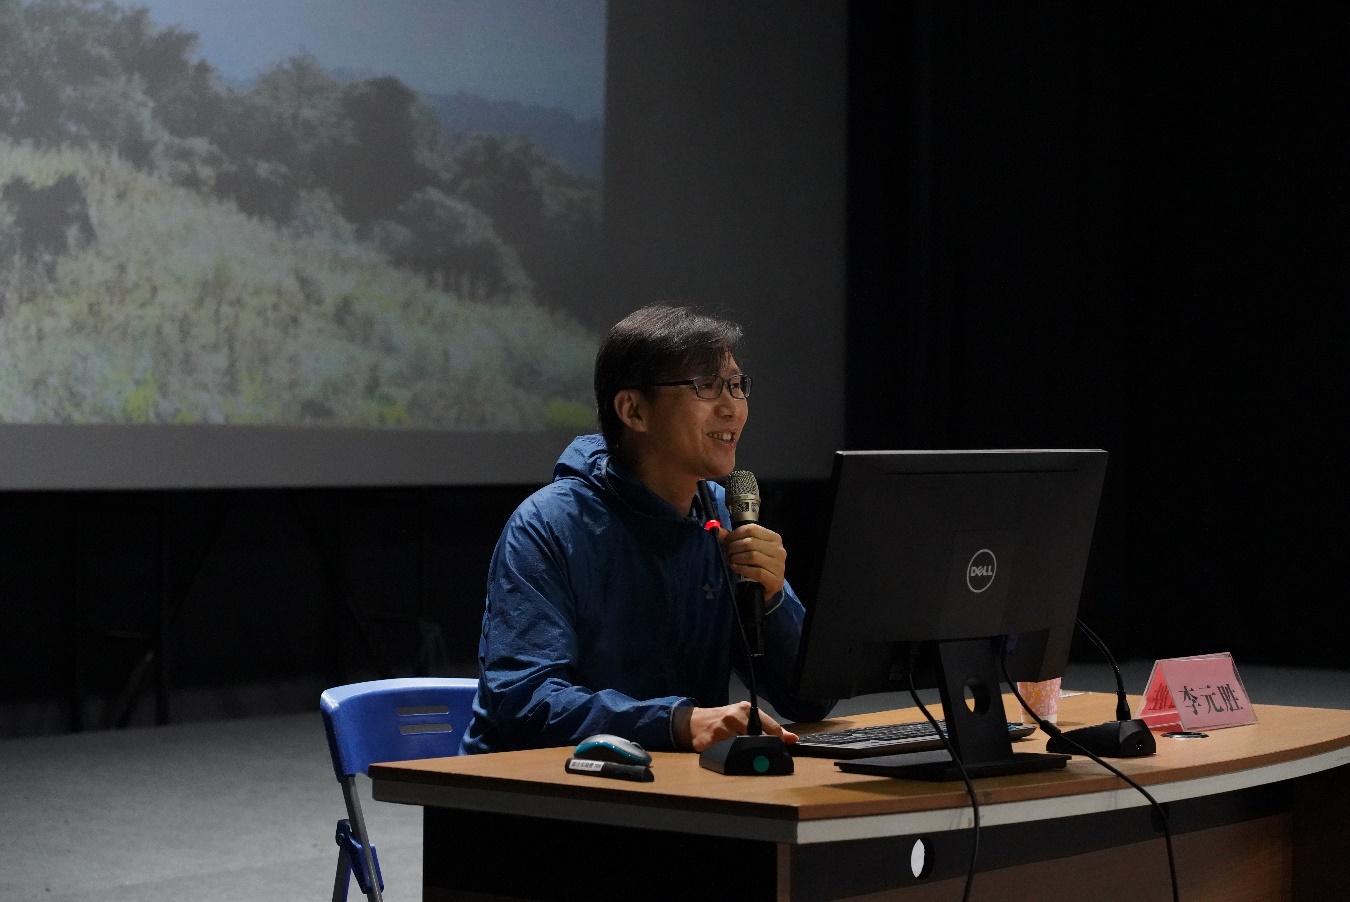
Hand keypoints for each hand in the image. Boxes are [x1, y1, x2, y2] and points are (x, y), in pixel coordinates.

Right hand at [677, 701, 798, 751]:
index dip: (779, 741)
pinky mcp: (711, 741)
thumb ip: (769, 728)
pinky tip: (731, 757)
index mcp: (746, 709)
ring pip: (744, 748)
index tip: (782, 749)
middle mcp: (734, 716)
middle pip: (759, 739)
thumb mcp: (747, 718)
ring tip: (745, 756)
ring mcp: (722, 729)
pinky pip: (728, 755)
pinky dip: (732, 758)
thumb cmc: (725, 721)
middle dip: (762, 749)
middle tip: (763, 757)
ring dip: (747, 755)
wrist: (696, 722)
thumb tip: (794, 739)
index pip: (771, 728)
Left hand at [719, 523, 785, 599]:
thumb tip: (719, 531)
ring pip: (753, 556)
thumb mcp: (751, 549)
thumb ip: (736, 539)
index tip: (727, 541)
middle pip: (750, 542)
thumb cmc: (760, 564)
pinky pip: (756, 572)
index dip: (736, 534)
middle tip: (728, 552)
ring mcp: (779, 565)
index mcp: (774, 538)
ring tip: (731, 560)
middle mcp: (779, 550)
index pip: (752, 529)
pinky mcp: (775, 579)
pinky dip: (742, 569)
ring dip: (737, 558)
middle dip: (734, 547)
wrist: (770, 586)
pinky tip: (735, 568)